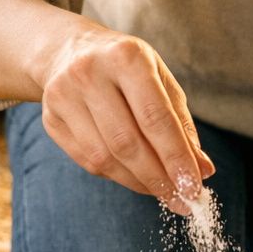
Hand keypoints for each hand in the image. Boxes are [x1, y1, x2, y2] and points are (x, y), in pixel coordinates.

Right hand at [37, 25, 213, 212]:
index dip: (176, 158)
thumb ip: (181, 125)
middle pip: (127, 142)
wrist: (68, 51)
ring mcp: (63, 96)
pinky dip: (117, 176)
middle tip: (181, 200)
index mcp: (126, 57)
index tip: (194, 187)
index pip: (155, 118)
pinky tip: (136, 178)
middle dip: (158, 178)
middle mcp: (89, 73)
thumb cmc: (126, 69)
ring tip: (163, 192)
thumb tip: (202, 170)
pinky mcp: (49, 118)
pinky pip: (87, 161)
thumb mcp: (159, 81)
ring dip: (138, 182)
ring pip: (104, 157)